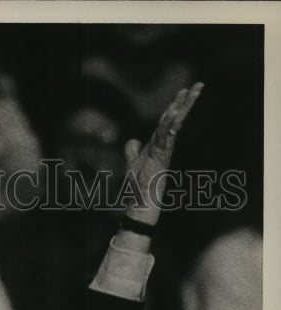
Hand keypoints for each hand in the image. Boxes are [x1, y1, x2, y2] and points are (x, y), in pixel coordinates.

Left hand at [122, 82, 203, 223]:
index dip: (173, 105)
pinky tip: (173, 111)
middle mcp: (164, 146)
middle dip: (185, 102)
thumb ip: (133, 150)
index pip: (166, 121)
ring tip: (192, 92)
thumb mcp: (132, 162)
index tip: (182, 91)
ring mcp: (164, 151)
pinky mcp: (161, 157)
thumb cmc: (139, 186)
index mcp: (158, 144)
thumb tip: (132, 140)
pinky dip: (169, 124)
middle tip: (198, 85)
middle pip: (174, 119)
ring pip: (174, 125)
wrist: (141, 202)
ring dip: (183, 108)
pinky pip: (165, 137)